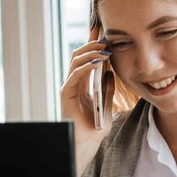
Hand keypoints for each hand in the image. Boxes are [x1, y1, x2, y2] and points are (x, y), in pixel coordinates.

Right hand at [59, 28, 114, 174]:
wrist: (87, 144)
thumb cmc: (95, 128)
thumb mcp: (107, 104)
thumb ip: (107, 89)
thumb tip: (110, 72)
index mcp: (83, 84)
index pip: (87, 58)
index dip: (93, 44)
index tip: (104, 32)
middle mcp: (74, 82)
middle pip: (79, 54)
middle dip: (91, 43)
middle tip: (106, 36)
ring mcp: (69, 87)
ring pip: (75, 60)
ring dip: (90, 51)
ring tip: (104, 47)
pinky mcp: (66, 93)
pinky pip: (75, 74)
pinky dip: (86, 65)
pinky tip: (98, 61)